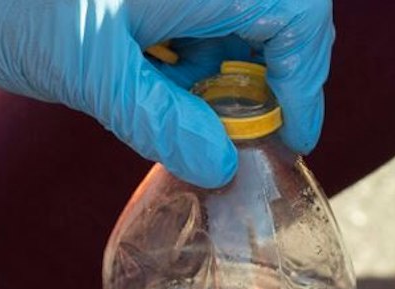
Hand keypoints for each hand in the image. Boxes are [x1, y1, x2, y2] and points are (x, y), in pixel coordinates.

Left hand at [0, 0, 333, 185]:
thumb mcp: (87, 71)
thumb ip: (160, 119)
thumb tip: (221, 166)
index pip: (297, 18)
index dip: (306, 81)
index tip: (291, 137)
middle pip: (277, 13)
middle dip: (269, 75)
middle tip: (244, 135)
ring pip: (237, 14)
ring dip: (225, 68)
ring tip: (188, 117)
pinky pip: (196, 11)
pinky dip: (190, 50)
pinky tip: (157, 83)